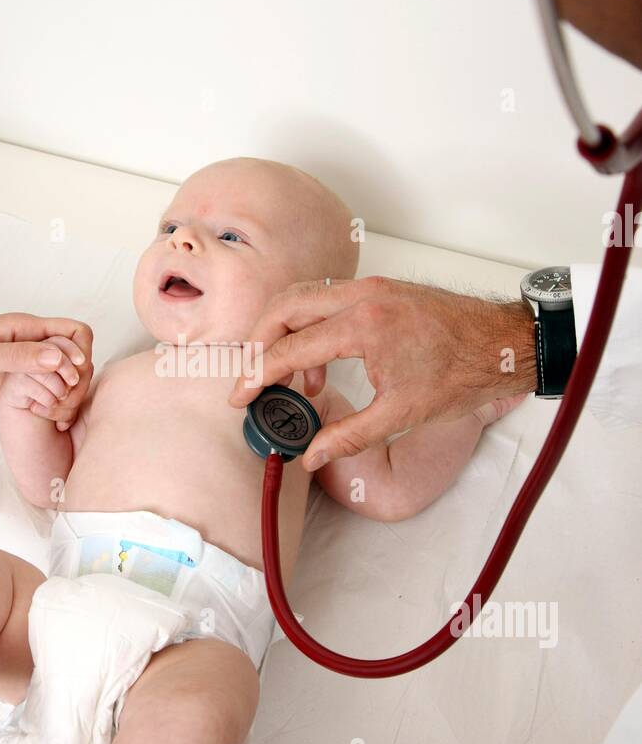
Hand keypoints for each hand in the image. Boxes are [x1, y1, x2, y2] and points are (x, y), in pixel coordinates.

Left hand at [0, 314, 92, 409]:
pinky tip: (51, 419)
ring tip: (57, 415)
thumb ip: (19, 357)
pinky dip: (58, 405)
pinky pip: (51, 391)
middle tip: (64, 402)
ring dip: (70, 395)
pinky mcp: (21, 384)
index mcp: (25, 328)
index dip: (80, 354)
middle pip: (78, 356)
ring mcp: (28, 365)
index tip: (68, 378)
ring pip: (68, 376)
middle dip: (78, 380)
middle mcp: (32, 344)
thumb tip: (59, 359)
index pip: (75, 332)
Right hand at [229, 278, 536, 467]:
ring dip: (286, 334)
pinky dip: (312, 327)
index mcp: (365, 327)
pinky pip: (328, 300)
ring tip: (296, 382)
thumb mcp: (402, 416)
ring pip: (304, 298)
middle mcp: (363, 297)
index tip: (241, 396)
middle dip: (258, 342)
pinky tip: (323, 365)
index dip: (259, 376)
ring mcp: (372, 288)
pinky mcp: (380, 290)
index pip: (292, 348)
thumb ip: (349, 436)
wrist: (503, 345)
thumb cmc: (462, 375)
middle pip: (285, 307)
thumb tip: (311, 455)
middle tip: (251, 377)